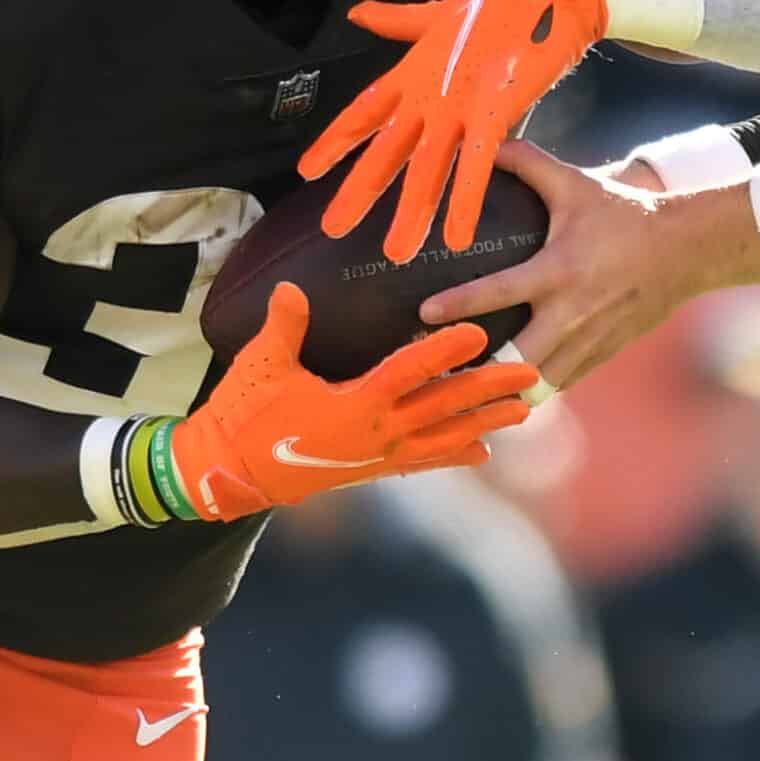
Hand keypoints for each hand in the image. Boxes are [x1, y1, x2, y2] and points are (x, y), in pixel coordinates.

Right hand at [165, 284, 536, 520]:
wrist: (228, 473)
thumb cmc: (243, 414)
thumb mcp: (260, 365)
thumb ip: (283, 326)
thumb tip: (291, 287)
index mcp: (354, 405)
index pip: (410, 372)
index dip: (445, 350)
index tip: (479, 331)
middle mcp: (376, 433)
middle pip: (445, 406)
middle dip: (490, 389)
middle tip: (531, 372)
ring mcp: (377, 455)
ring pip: (445, 437)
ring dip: (486, 422)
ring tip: (526, 411)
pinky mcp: (371, 468)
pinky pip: (424, 462)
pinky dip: (454, 455)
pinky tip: (482, 452)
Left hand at [298, 0, 608, 261]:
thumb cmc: (498, 2)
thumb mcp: (440, 15)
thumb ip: (399, 21)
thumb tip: (359, 13)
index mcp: (413, 71)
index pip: (363, 112)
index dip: (335, 142)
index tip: (307, 171)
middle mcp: (428, 94)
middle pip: (387, 149)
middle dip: (361, 189)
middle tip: (333, 228)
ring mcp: (458, 105)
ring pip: (428, 168)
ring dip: (413, 212)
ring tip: (398, 253)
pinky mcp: (495, 113)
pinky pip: (477, 166)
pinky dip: (467, 202)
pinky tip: (459, 238)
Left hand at [414, 141, 759, 392]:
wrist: (687, 249)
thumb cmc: (625, 214)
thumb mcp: (577, 184)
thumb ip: (531, 164)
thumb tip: (489, 143)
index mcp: (560, 270)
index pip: (499, 292)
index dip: (459, 304)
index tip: (424, 312)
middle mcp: (573, 312)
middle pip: (520, 359)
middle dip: (482, 374)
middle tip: (440, 378)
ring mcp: (591, 338)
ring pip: (542, 383)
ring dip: (505, 391)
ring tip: (465, 400)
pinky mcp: (605, 353)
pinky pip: (564, 382)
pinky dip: (536, 390)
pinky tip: (508, 395)